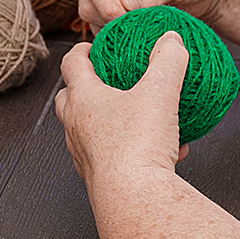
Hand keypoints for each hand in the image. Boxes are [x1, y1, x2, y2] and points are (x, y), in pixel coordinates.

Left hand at [55, 30, 190, 191]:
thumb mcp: (160, 92)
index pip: (71, 64)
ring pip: (89, 130)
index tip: (93, 45)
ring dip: (110, 121)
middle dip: (83, 87)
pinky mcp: (98, 178)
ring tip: (143, 118)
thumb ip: (168, 60)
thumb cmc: (137, 145)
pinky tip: (168, 152)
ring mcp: (84, 154)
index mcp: (83, 98)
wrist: (134, 199)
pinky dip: (134, 151)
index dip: (81, 50)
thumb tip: (171, 39)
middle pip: (68, 98)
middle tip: (107, 81)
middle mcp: (76, 126)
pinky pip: (114, 158)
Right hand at [75, 0, 237, 31]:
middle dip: (109, 20)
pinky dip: (122, 39)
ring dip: (115, 32)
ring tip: (145, 36)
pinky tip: (143, 41)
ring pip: (96, 20)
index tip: (124, 21)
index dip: (105, 4)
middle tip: (137, 32)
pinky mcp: (123, 13)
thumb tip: (123, 9)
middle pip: (88, 3)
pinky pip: (111, 30)